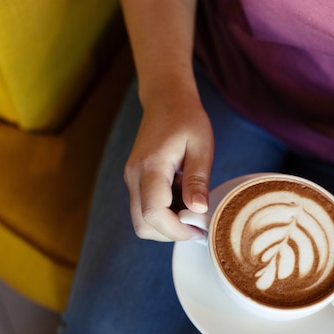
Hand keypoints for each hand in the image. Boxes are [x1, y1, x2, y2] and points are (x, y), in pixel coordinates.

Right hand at [124, 93, 213, 240]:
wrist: (166, 100)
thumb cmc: (187, 119)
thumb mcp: (201, 146)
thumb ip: (198, 180)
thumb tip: (198, 211)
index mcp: (151, 166)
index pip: (153, 213)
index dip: (176, 230)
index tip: (199, 229)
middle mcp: (134, 176)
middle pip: (142, 225)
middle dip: (170, 233)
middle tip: (197, 224)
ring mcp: (131, 179)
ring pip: (141, 220)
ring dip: (167, 224)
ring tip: (190, 204)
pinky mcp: (135, 181)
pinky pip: (144, 208)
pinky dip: (163, 213)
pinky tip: (182, 196)